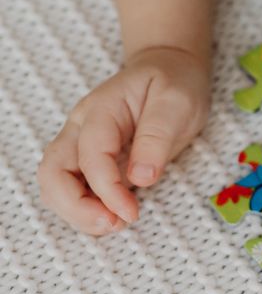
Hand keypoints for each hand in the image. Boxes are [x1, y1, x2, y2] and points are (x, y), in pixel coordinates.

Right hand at [36, 46, 210, 233]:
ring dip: (77, 213)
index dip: (106, 190)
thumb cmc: (174, 82)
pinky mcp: (91, 160)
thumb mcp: (177, 102)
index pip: (89, 156)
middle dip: (75, 208)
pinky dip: (86, 209)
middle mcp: (81, 128)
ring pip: (56, 185)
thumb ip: (157, 137)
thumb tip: (141, 178)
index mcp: (101, 110)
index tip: (131, 213)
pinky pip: (74, 189)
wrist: (170, 68)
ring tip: (116, 225)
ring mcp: (82, 144)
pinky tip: (113, 217)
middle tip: (114, 225)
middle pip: (53, 173)